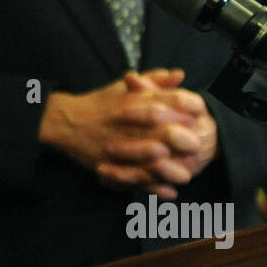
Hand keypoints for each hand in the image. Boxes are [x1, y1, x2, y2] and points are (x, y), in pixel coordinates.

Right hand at [39, 69, 216, 197]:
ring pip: (153, 159)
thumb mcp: (123, 87)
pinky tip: (170, 191)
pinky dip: (155, 187)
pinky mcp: (111, 165)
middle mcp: (128, 123)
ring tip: (188, 172)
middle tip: (199, 144)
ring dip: (173, 167)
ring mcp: (120, 146)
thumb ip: (153, 80)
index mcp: (134, 101)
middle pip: (165, 131)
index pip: (170, 100)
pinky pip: (137, 179)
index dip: (190, 107)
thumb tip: (180, 75)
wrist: (65, 122)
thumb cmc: (98, 103)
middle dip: (185, 139)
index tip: (201, 114)